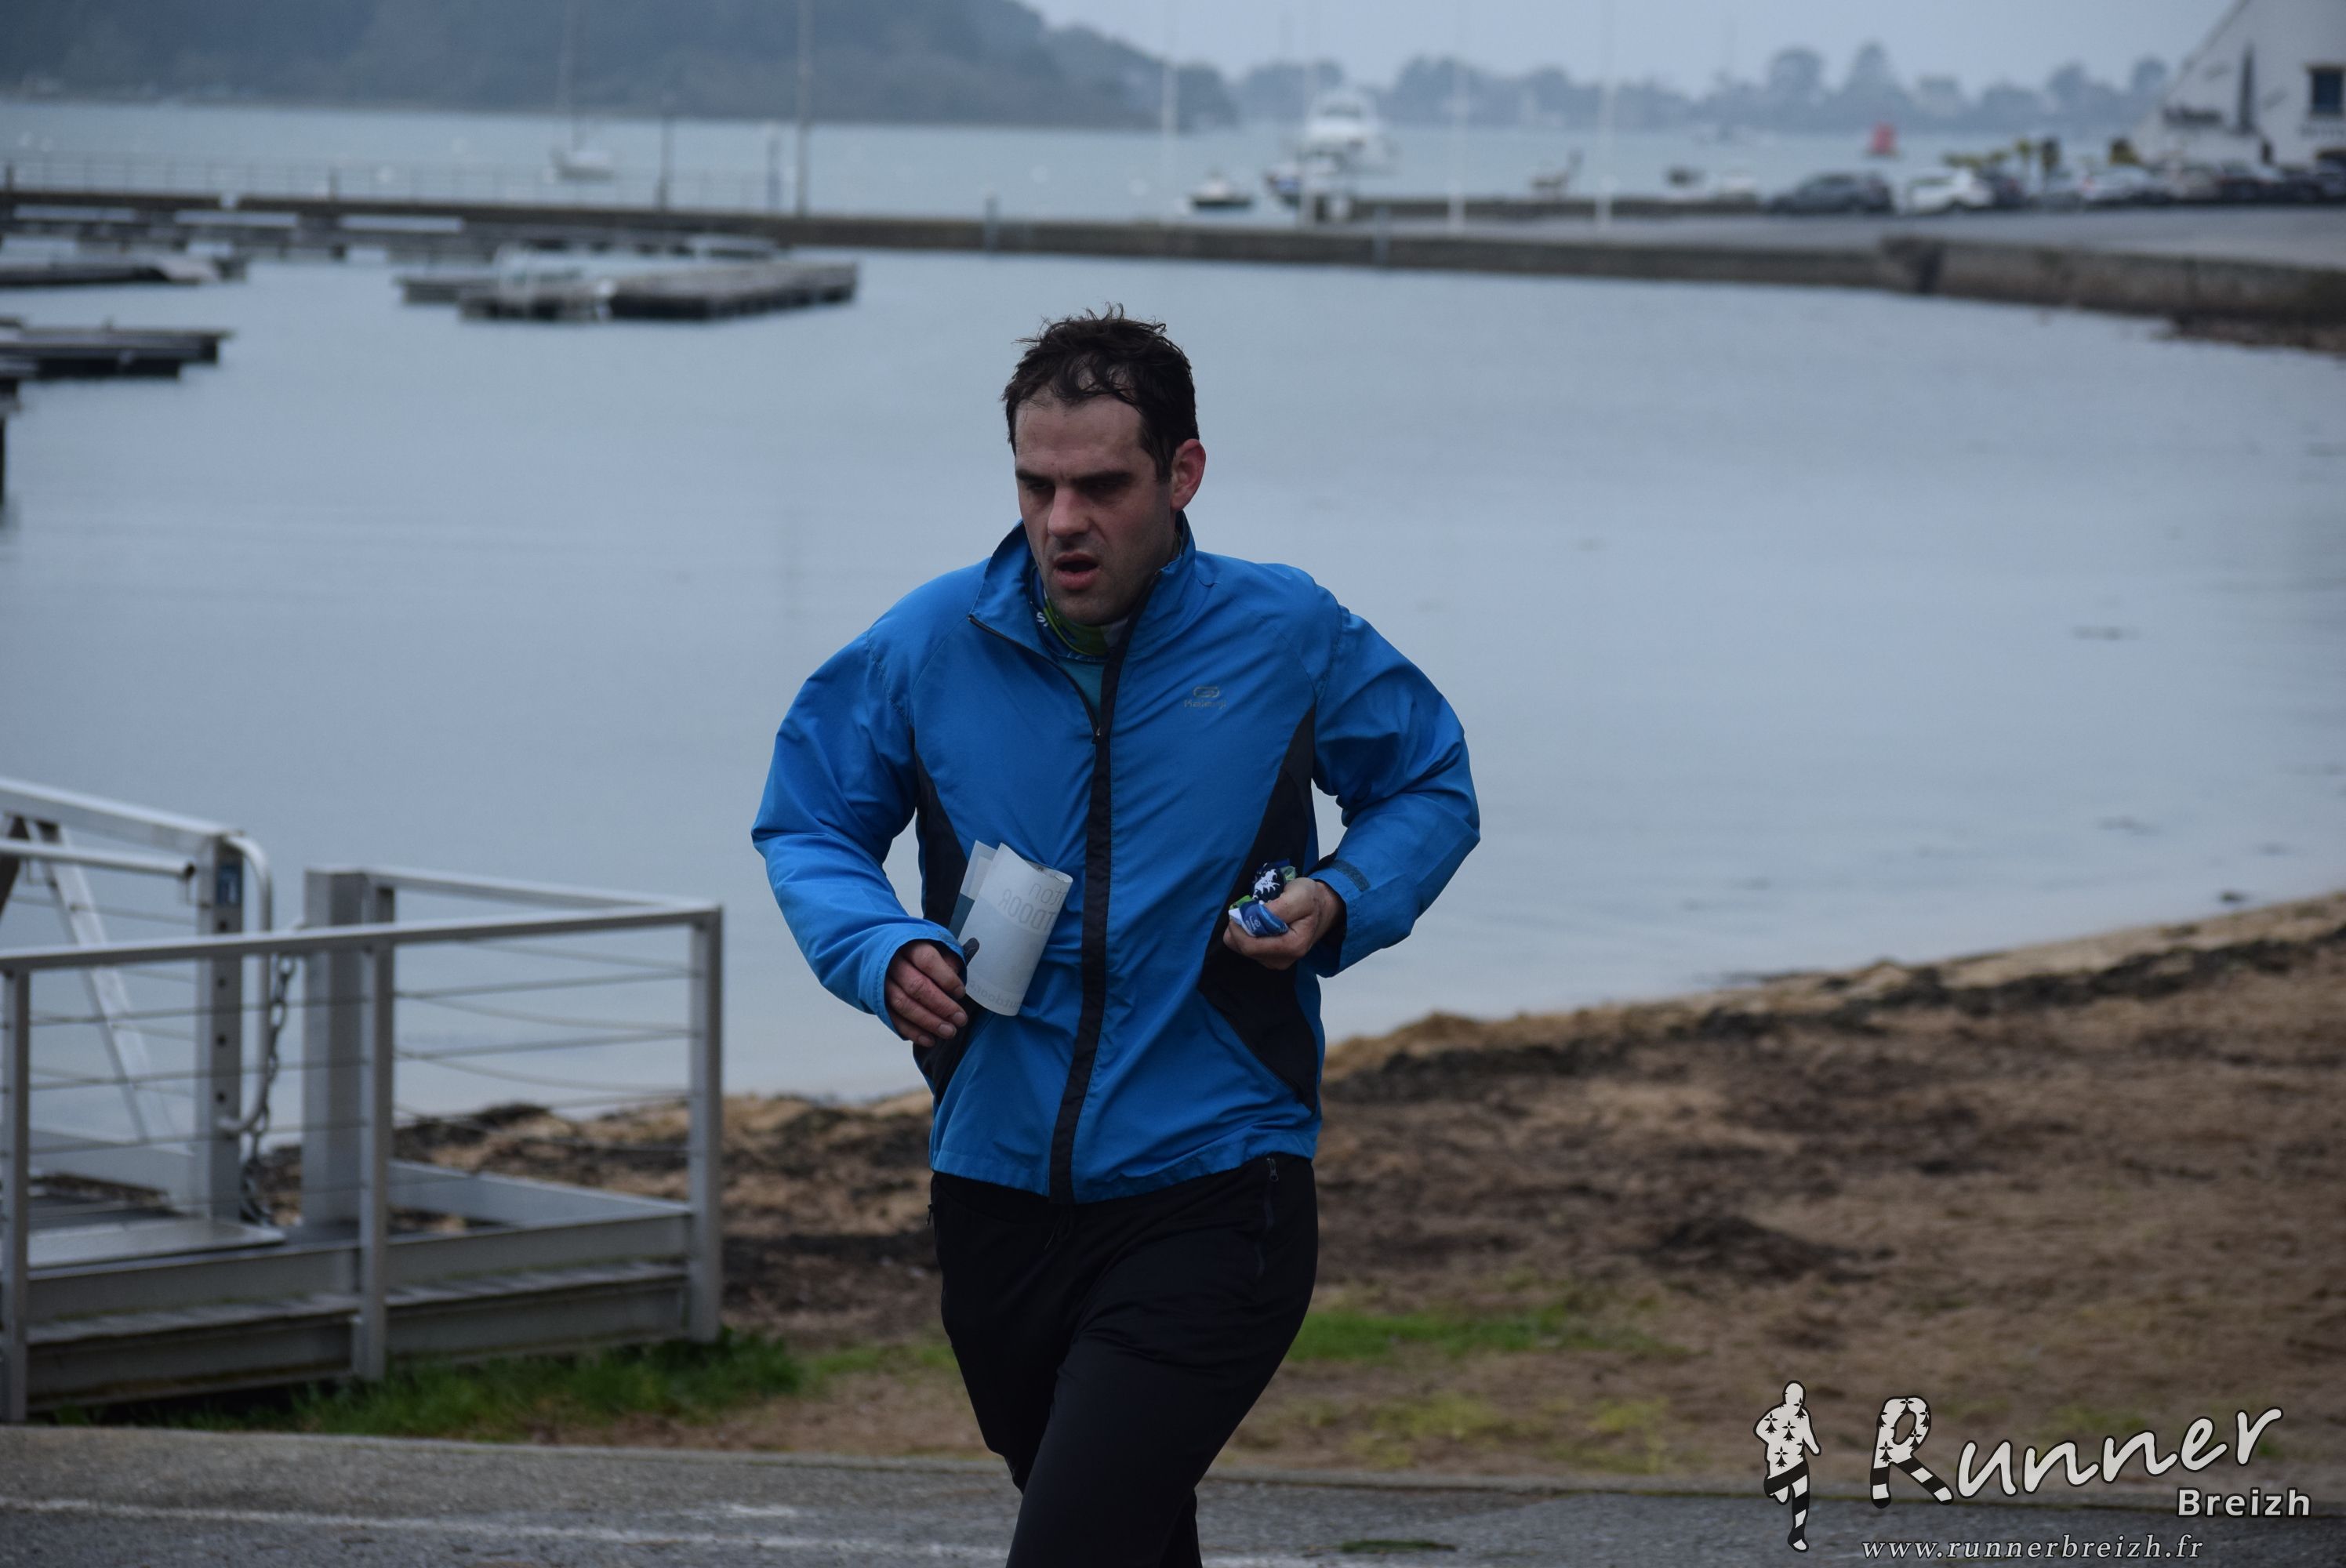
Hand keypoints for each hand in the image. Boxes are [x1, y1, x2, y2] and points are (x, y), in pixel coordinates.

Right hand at [886, 939, 968, 1047]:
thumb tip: (955, 974)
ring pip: (903, 1004)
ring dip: (928, 1022)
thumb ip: (946, 958)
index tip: (960, 992)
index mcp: (907, 944)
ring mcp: (881, 982)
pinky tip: (928, 1039)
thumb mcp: (933, 944)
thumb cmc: (915, 950)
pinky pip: (892, 1018)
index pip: (927, 960)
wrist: (882, 951)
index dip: (946, 978)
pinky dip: (911, 1031)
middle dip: (941, 1005)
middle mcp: (891, 963)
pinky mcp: (877, 1000)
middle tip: (960, 1019)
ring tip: (948, 1031)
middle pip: (916, 986)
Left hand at [1220, 876, 1342, 971]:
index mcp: (1292, 947)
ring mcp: (1275, 961)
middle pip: (1243, 949)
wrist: (1322, 909)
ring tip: (1253, 913)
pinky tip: (1255, 922)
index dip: (1239, 926)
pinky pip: (1245, 949)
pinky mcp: (1269, 958)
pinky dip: (1244, 934)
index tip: (1242, 906)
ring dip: (1241, 930)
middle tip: (1245, 907)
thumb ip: (1278, 908)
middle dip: (1238, 927)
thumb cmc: (1311, 900)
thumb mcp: (1300, 894)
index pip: (1250, 945)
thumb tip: (1252, 917)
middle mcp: (1282, 960)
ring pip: (1241, 949)